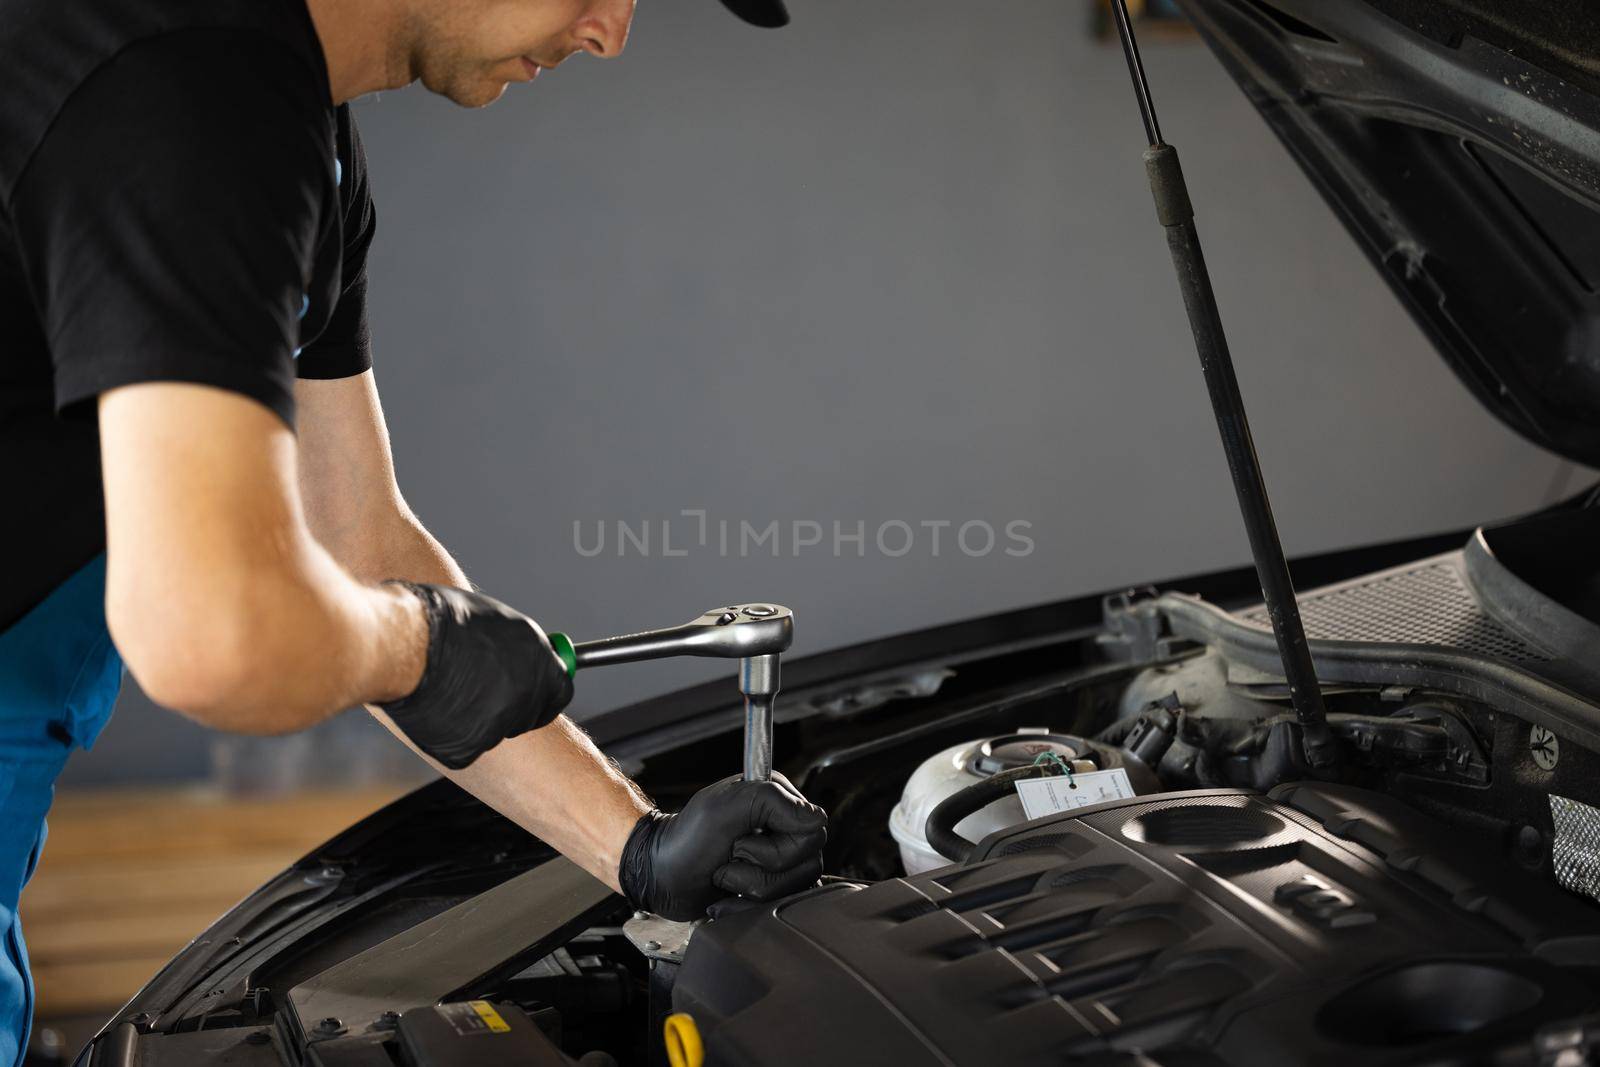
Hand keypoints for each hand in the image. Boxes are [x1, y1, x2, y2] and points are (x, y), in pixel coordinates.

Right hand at [379, 582, 573, 768]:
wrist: (402, 644)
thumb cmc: (441, 619)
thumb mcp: (495, 620)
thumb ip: (519, 646)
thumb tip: (528, 657)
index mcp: (538, 661)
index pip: (560, 691)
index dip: (545, 693)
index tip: (534, 693)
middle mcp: (526, 697)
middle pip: (529, 715)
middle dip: (512, 706)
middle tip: (482, 692)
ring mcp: (498, 727)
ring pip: (493, 731)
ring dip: (477, 718)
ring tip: (446, 689)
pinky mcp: (467, 750)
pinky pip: (464, 747)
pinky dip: (451, 734)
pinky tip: (433, 708)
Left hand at [619, 773, 826, 920]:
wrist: (661, 875)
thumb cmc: (685, 839)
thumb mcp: (723, 807)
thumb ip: (770, 800)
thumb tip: (813, 818)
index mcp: (777, 800)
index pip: (813, 829)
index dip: (778, 844)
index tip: (742, 839)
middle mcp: (782, 828)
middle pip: (806, 863)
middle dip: (760, 869)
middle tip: (729, 856)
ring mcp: (777, 860)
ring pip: (793, 888)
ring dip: (750, 887)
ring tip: (724, 875)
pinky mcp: (768, 886)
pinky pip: (779, 905)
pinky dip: (748, 906)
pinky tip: (727, 895)